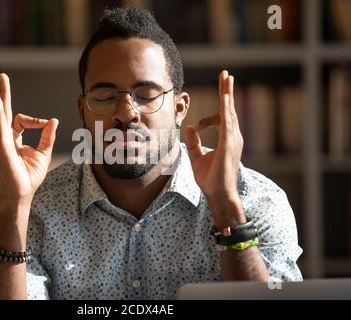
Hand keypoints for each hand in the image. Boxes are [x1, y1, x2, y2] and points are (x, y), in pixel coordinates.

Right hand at [0, 73, 58, 202]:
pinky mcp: (3, 149)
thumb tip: (54, 120)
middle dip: (2, 94)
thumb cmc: (29, 176)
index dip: (36, 120)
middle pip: (3, 112)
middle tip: (0, 77)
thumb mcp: (43, 153)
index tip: (47, 125)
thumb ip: (48, 137)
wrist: (22, 194)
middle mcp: (6, 138)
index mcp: (14, 138)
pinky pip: (0, 129)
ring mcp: (2, 142)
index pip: (21, 120)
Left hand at [184, 70, 244, 224]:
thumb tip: (189, 127)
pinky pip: (227, 123)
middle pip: (229, 109)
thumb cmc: (210, 179)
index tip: (197, 126)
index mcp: (227, 139)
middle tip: (225, 74)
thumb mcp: (196, 157)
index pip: (222, 118)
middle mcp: (233, 137)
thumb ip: (194, 142)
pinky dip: (225, 109)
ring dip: (227, 94)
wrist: (218, 195)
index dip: (210, 117)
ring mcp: (233, 140)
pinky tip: (224, 97)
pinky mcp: (228, 145)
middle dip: (226, 91)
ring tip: (226, 77)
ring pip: (229, 112)